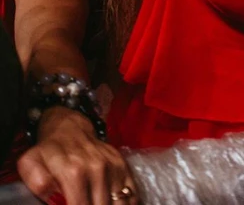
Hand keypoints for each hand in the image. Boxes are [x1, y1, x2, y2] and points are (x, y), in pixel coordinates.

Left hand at [18, 107, 137, 204]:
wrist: (69, 127)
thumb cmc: (49, 151)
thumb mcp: (31, 162)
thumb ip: (37, 181)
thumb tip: (52, 196)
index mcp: (74, 171)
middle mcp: (97, 168)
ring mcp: (112, 165)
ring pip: (118, 202)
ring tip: (99, 203)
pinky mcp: (122, 164)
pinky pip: (131, 192)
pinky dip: (127, 202)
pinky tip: (114, 203)